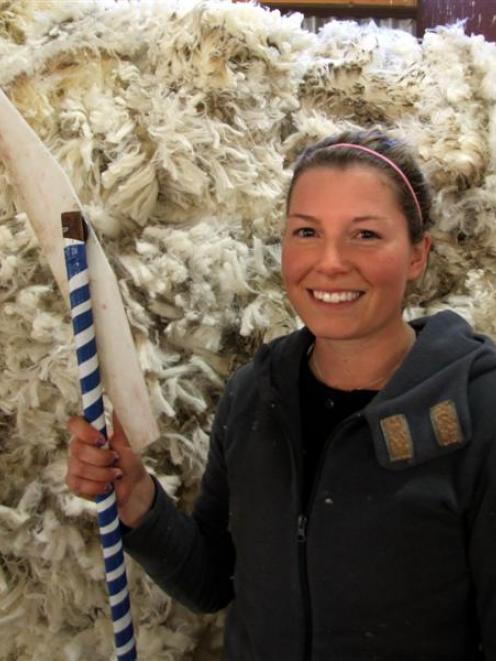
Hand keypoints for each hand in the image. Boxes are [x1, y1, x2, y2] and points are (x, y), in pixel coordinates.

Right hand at [65, 412, 155, 527]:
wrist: (132, 487)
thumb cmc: (129, 461)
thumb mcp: (128, 443)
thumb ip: (121, 425)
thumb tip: (119, 404)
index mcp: (88, 433)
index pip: (74, 423)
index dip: (84, 431)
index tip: (102, 439)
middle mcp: (77, 447)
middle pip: (77, 449)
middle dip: (101, 458)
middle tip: (116, 460)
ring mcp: (73, 465)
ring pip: (79, 468)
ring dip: (103, 474)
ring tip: (117, 474)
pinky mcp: (73, 483)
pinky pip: (79, 485)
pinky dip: (97, 487)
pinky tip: (107, 487)